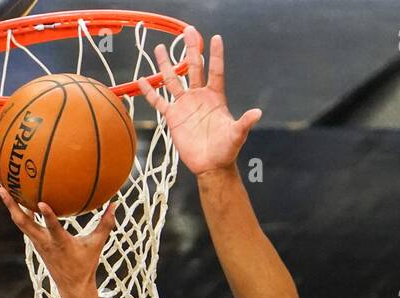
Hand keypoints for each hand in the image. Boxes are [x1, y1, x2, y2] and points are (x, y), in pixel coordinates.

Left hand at [0, 189, 116, 297]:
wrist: (72, 287)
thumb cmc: (85, 265)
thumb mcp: (97, 245)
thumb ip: (105, 224)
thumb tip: (115, 204)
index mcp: (60, 244)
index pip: (53, 229)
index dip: (47, 216)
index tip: (41, 203)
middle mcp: (44, 243)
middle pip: (23, 223)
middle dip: (12, 206)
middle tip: (2, 189)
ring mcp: (38, 243)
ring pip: (20, 223)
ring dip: (11, 207)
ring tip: (2, 189)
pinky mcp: (36, 243)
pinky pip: (25, 225)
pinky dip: (21, 213)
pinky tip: (19, 201)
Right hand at [136, 26, 261, 176]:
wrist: (211, 165)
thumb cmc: (227, 150)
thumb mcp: (237, 135)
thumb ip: (245, 123)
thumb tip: (257, 113)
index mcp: (215, 97)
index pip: (216, 71)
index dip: (216, 55)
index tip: (215, 38)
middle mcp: (199, 97)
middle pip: (193, 67)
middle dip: (191, 49)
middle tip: (188, 31)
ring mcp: (185, 105)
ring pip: (173, 80)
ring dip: (166, 65)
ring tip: (159, 48)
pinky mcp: (173, 117)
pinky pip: (158, 101)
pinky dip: (150, 92)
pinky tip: (142, 80)